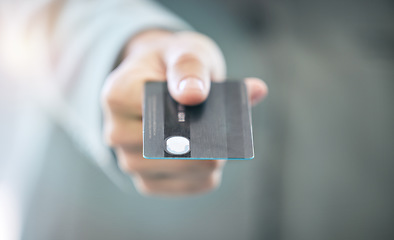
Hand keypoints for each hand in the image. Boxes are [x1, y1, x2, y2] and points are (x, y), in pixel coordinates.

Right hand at [101, 30, 266, 196]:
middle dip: (204, 144)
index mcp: (118, 95)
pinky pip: (183, 186)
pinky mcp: (148, 179)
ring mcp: (129, 160)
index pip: (157, 115)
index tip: (213, 115)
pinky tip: (214, 159)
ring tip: (222, 144)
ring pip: (178, 172)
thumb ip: (189, 66)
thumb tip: (195, 94)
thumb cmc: (169, 66)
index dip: (188, 118)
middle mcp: (116, 132)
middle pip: (166, 149)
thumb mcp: (182, 50)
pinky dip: (205, 175)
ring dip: (207, 161)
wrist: (154, 81)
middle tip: (228, 137)